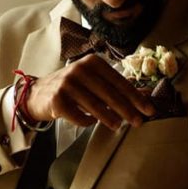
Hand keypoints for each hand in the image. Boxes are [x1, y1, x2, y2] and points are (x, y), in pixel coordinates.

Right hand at [25, 54, 155, 129]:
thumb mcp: (94, 80)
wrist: (38, 93)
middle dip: (127, 110)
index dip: (136, 97)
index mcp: (93, 62)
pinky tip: (91, 122)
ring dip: (109, 118)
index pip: (119, 81)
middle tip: (139, 122)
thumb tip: (146, 96)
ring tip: (118, 126)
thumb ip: (117, 86)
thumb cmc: (73, 87)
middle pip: (109, 94)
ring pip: (94, 105)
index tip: (149, 110)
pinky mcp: (56, 100)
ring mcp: (66, 84)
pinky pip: (78, 115)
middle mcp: (79, 69)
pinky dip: (87, 121)